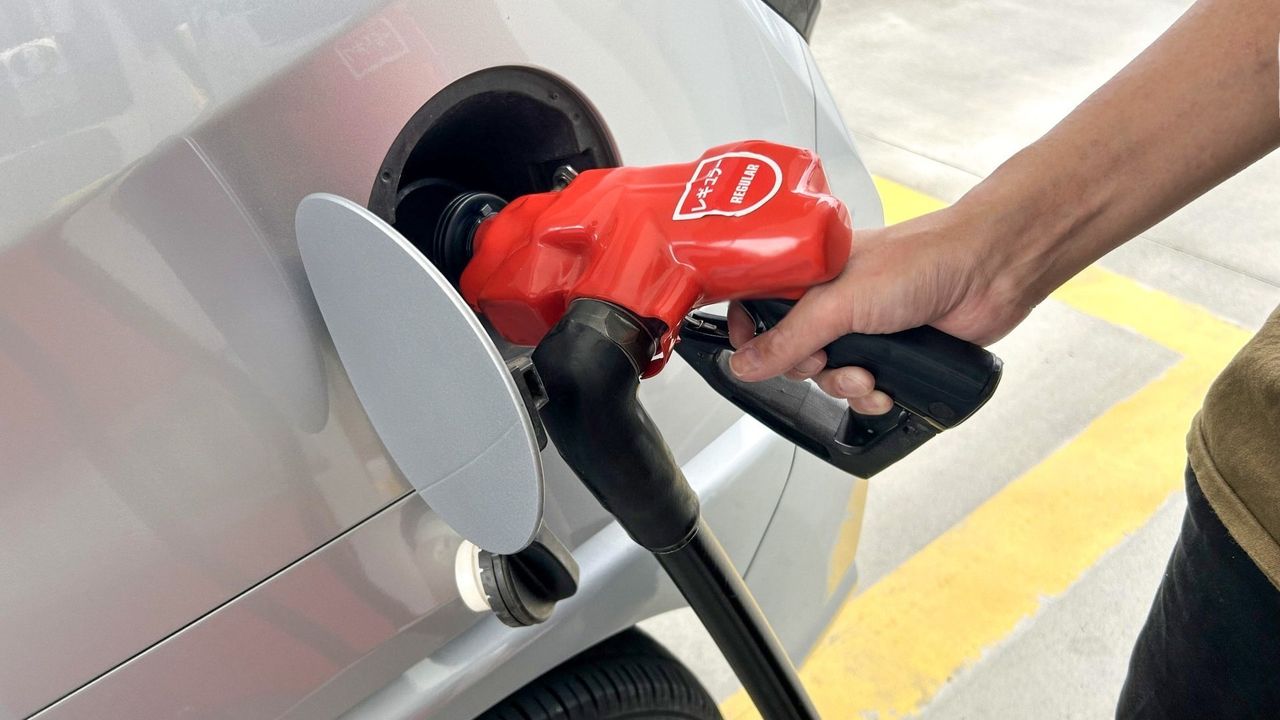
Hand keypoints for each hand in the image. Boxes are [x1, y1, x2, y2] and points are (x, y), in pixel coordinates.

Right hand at [726, 203, 1029, 413]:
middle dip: (807, 368)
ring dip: (844, 385)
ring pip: (827, 376)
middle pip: (791, 352)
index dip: (748, 331)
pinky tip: (886, 388)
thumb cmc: (923, 260)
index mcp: (812, 273)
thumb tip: (745, 363)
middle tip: (823, 359)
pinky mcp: (890, 354)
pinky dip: (871, 397)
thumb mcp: (840, 302)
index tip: (749, 352)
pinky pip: (861, 391)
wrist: (990, 274)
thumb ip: (789, 338)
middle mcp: (834, 300)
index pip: (758, 303)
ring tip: (868, 375)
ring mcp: (863, 328)